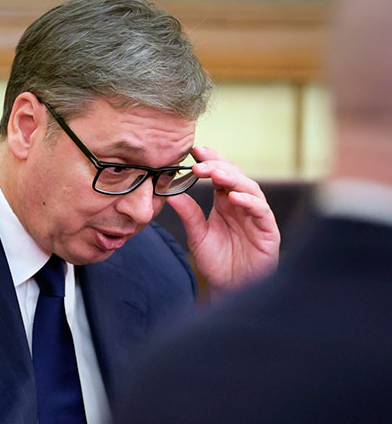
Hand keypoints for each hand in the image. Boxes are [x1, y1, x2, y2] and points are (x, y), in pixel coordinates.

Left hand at [166, 146, 280, 291]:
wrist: (230, 288)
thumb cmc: (217, 261)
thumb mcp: (197, 234)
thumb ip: (188, 214)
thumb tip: (170, 194)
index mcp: (225, 201)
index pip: (219, 174)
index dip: (210, 160)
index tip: (194, 151)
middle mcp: (242, 204)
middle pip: (234, 176)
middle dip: (218, 165)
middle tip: (200, 161)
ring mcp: (256, 215)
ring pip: (250, 188)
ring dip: (233, 178)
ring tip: (216, 173)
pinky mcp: (268, 230)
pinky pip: (261, 211)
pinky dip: (249, 201)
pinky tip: (234, 197)